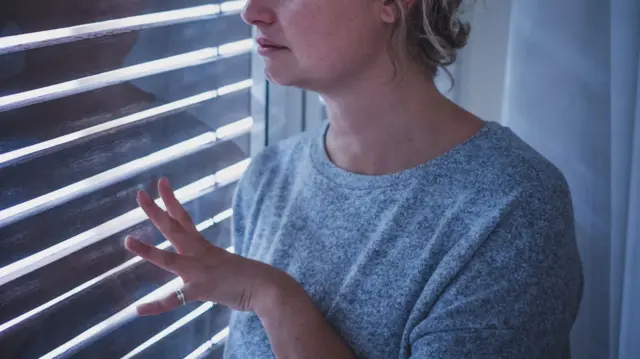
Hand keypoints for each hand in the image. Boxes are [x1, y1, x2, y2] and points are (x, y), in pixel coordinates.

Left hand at [125, 177, 285, 315]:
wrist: (267, 287)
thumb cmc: (252, 277)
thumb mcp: (228, 265)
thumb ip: (215, 264)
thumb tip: (211, 268)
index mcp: (204, 247)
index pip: (183, 219)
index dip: (170, 201)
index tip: (161, 183)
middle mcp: (199, 254)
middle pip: (173, 228)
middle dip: (155, 211)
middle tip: (139, 195)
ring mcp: (199, 271)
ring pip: (168, 259)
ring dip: (147, 250)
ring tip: (128, 241)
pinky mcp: (201, 289)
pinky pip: (175, 299)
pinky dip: (156, 306)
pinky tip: (138, 310)